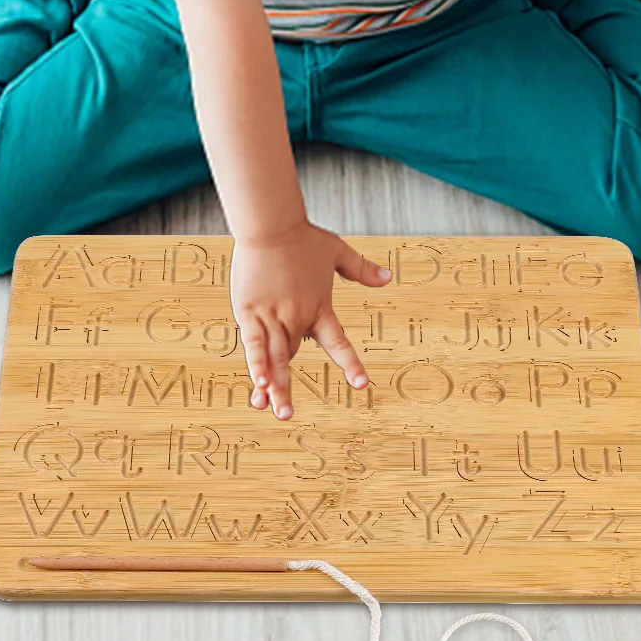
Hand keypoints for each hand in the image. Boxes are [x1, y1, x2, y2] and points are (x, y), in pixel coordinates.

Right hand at [230, 223, 390, 419]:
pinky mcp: (250, 312)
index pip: (338, 342)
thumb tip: (389, 277)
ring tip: (272, 411)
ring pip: (275, 358)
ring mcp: (273, 316)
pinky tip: (257, 386)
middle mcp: (298, 317)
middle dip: (288, 387)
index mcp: (320, 307)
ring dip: (274, 386)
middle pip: (293, 356)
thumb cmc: (302, 237)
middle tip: (287, 416)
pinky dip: (257, 366)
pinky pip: (255, 345)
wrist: (272, 225)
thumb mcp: (337, 252)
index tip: (362, 384)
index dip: (349, 363)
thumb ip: (361, 269)